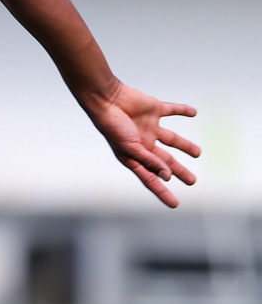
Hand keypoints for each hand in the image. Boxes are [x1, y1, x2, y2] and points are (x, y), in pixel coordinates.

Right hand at [83, 81, 199, 207]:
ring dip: (185, 146)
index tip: (175, 204)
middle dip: (179, 171)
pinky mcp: (153, 110)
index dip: (163, 191)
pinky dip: (183, 110)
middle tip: (191, 181)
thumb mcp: (131, 148)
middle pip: (165, 160)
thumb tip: (167, 175)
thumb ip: (150, 161)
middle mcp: (143, 143)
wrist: (107, 100)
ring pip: (172, 139)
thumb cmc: (111, 126)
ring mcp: (149, 127)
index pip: (151, 177)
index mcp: (134, 156)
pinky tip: (193, 112)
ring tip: (197, 153)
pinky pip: (172, 111)